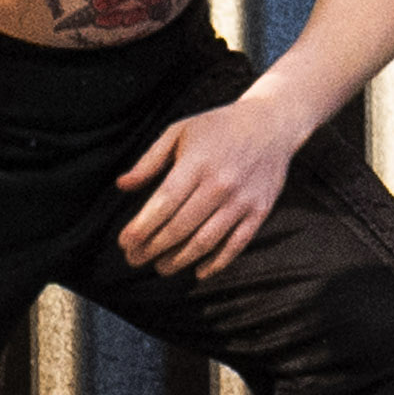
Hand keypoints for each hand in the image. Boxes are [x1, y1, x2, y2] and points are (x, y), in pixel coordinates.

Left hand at [116, 92, 308, 278]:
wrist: (271, 123)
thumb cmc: (218, 127)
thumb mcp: (179, 131)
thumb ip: (150, 161)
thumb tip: (121, 186)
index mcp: (197, 162)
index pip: (164, 203)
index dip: (141, 227)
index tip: (124, 242)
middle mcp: (220, 184)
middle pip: (180, 227)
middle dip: (152, 248)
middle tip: (135, 258)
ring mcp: (242, 200)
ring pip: (205, 241)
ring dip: (178, 260)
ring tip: (160, 267)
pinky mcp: (259, 211)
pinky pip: (236, 245)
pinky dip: (216, 263)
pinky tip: (198, 271)